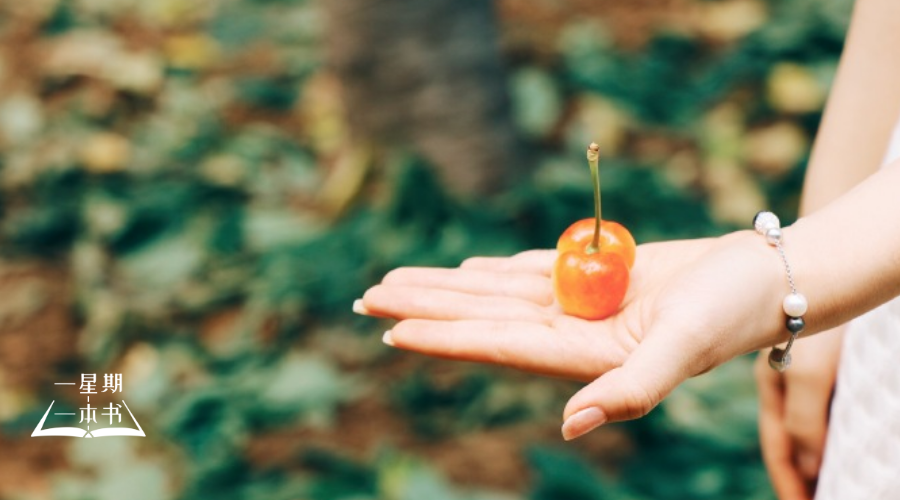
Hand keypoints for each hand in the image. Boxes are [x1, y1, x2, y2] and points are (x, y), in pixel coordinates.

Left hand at [360, 231, 789, 438]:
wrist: (765, 277)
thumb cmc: (732, 311)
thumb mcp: (683, 347)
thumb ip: (631, 390)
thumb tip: (570, 425)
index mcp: (583, 353)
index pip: (494, 342)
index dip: (442, 335)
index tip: (390, 328)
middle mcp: (571, 331)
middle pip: (479, 315)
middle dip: (423, 305)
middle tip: (365, 297)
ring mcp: (581, 303)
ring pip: (495, 290)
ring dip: (446, 284)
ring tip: (397, 278)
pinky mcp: (596, 277)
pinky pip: (531, 272)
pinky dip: (493, 270)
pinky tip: (465, 269)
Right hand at [755, 327, 842, 499]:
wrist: (832, 274)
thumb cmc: (816, 320)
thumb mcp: (808, 372)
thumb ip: (803, 420)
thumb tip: (808, 468)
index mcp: (771, 388)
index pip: (778, 451)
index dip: (788, 485)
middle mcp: (784, 384)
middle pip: (790, 443)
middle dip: (799, 478)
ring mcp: (805, 374)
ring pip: (808, 427)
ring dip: (816, 458)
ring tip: (829, 482)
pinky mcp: (829, 364)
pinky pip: (827, 411)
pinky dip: (831, 435)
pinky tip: (842, 441)